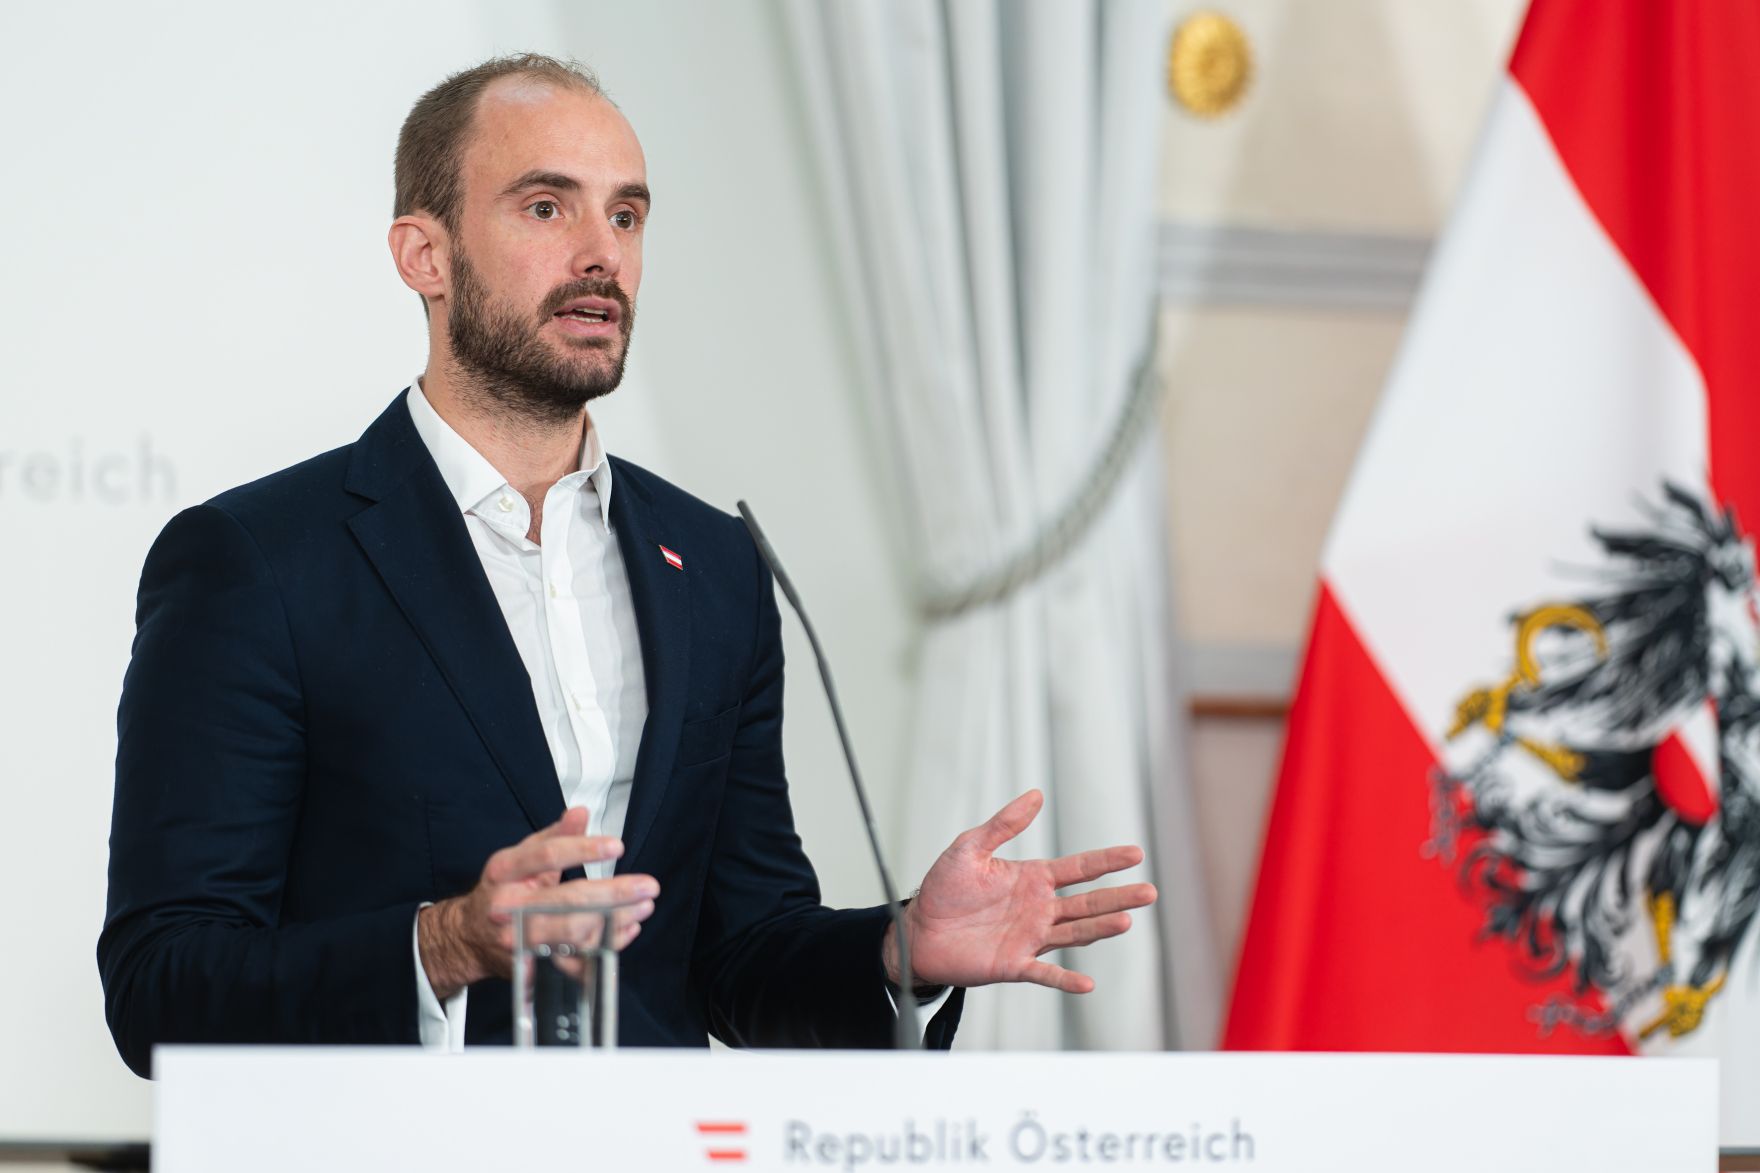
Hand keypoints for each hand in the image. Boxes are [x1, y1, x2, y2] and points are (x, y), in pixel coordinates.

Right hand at [417, 807, 658, 1000]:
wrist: (470, 938)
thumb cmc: (502, 891)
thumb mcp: (519, 857)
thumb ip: (554, 836)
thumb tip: (580, 812)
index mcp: (504, 872)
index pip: (546, 856)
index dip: (583, 850)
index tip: (617, 846)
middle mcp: (509, 907)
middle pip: (567, 901)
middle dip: (613, 893)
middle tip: (647, 886)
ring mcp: (520, 940)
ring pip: (575, 932)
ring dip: (616, 920)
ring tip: (643, 906)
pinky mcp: (533, 964)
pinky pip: (576, 958)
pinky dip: (605, 945)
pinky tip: (627, 930)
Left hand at [884, 790, 1154, 993]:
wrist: (918, 930)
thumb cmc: (944, 889)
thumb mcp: (969, 847)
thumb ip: (1003, 824)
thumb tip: (1037, 795)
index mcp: (1033, 878)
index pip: (1079, 868)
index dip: (1107, 861)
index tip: (1136, 854)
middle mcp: (1039, 909)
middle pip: (1088, 902)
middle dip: (1118, 897)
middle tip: (1149, 891)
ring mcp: (1030, 938)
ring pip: (1074, 933)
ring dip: (1100, 928)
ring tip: (1126, 921)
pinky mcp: (1014, 964)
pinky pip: (1044, 973)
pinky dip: (1065, 980)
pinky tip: (1087, 983)